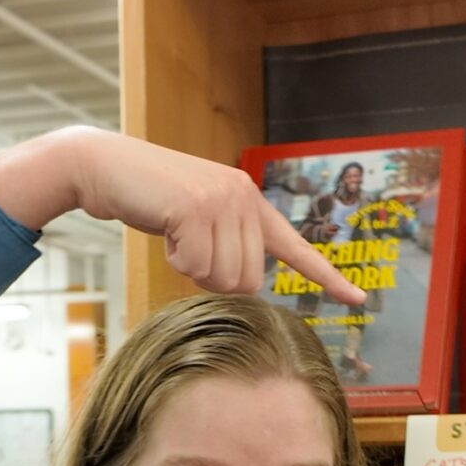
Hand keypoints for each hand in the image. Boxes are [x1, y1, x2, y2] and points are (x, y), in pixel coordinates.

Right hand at [0, 127, 364, 303]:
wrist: (107, 168)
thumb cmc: (150, 200)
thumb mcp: (197, 220)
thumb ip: (226, 243)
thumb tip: (243, 285)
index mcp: (251, 203)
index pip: (296, 248)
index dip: (327, 277)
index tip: (358, 298)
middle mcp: (245, 198)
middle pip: (247, 281)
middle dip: (213, 279)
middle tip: (188, 248)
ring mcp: (222, 200)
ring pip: (223, 278)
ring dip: (192, 270)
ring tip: (176, 234)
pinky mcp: (197, 208)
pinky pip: (195, 267)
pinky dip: (174, 259)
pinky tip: (164, 229)